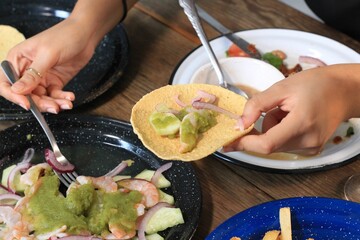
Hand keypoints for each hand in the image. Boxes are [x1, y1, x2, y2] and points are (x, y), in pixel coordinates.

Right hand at [0, 17, 95, 112]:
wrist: (85, 35)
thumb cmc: (64, 36)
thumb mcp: (47, 55)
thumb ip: (33, 74)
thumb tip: (17, 90)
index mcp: (17, 59)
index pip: (6, 83)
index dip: (14, 96)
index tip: (27, 104)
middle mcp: (27, 70)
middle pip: (26, 94)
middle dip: (39, 103)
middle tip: (53, 107)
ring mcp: (41, 77)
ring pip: (41, 98)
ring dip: (53, 103)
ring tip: (66, 104)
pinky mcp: (55, 81)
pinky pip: (54, 95)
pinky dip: (62, 99)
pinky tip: (69, 98)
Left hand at [223, 64, 359, 154]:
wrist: (344, 91)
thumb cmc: (316, 85)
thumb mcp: (282, 88)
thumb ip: (257, 105)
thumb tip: (239, 124)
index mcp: (301, 124)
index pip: (266, 144)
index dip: (244, 144)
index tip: (226, 143)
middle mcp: (307, 142)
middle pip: (268, 144)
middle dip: (262, 127)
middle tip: (276, 107)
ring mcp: (311, 149)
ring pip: (274, 144)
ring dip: (272, 128)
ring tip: (289, 111)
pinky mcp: (311, 150)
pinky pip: (283, 144)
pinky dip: (281, 132)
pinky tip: (294, 118)